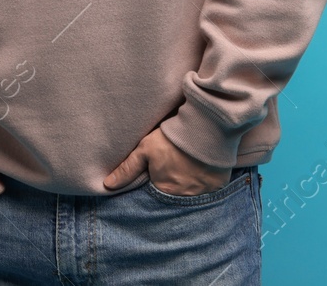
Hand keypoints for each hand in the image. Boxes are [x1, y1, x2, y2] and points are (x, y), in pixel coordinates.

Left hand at [104, 126, 231, 195]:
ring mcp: (205, 194)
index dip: (154, 192)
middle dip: (172, 194)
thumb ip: (128, 168)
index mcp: (165, 192)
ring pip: (193, 199)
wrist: (208, 125)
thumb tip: (107, 185)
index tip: (156, 184)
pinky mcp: (219, 186)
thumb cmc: (174, 138)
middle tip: (173, 179)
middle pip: (174, 201)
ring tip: (187, 177)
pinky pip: (210, 193)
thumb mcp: (146, 149)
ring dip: (189, 191)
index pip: (155, 202)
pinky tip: (202, 175)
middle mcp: (185, 198)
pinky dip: (205, 186)